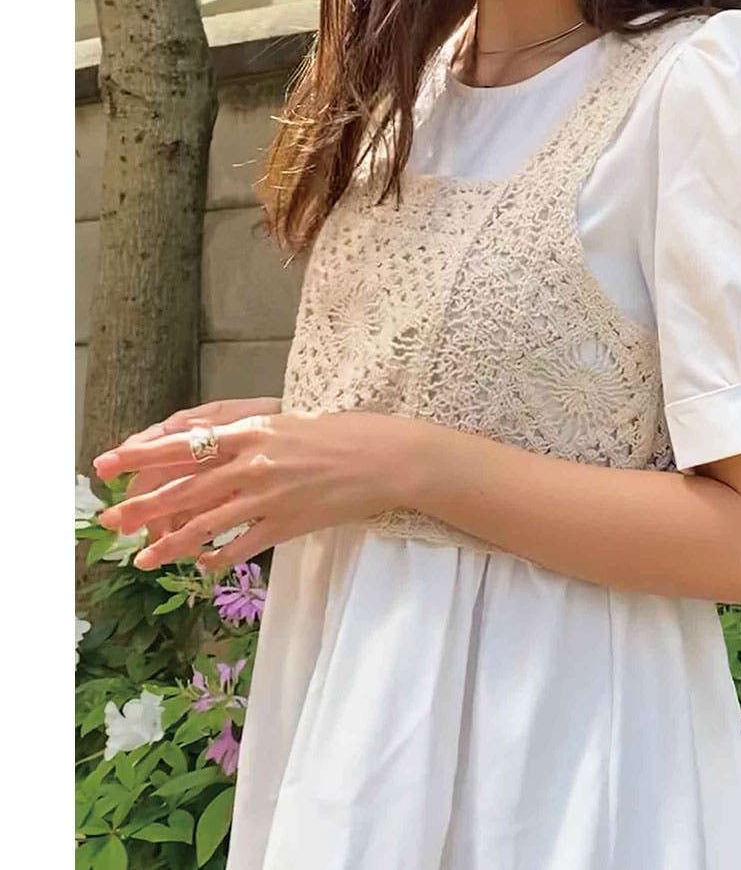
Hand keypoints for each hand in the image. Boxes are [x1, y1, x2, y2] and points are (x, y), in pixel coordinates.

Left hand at [93, 410, 422, 572]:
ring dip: (170, 544)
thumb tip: (206, 449)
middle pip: (185, 490)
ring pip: (207, 524)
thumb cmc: (338, 434)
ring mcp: (270, 498)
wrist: (383, 459)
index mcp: (252, 433)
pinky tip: (202, 567)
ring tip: (142, 558)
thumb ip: (246, 437)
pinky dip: (219, 557)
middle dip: (141, 507)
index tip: (107, 465)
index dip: (140, 456)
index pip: (183, 446)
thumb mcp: (286, 424)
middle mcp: (254, 464)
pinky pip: (243, 546)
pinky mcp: (288, 524)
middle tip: (109, 521)